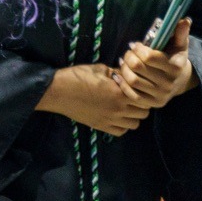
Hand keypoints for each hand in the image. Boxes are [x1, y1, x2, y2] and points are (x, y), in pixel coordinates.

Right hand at [36, 63, 150, 135]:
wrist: (57, 91)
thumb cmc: (77, 76)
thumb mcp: (100, 69)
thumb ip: (118, 74)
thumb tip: (129, 75)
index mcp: (119, 93)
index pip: (145, 97)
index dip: (143, 92)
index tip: (136, 87)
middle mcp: (118, 109)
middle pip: (143, 112)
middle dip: (141, 104)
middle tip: (132, 97)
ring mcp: (110, 120)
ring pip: (135, 124)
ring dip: (133, 116)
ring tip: (124, 107)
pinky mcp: (101, 126)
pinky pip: (121, 131)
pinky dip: (122, 125)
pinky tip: (116, 116)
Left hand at [117, 19, 197, 108]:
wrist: (180, 82)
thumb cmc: (174, 58)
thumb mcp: (179, 45)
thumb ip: (180, 33)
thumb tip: (185, 20)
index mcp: (175, 67)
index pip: (149, 57)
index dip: (138, 48)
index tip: (134, 44)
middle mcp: (169, 83)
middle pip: (138, 67)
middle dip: (129, 56)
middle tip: (127, 53)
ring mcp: (160, 95)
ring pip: (132, 80)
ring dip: (123, 69)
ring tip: (124, 62)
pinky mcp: (152, 104)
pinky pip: (131, 95)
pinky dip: (122, 84)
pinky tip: (119, 75)